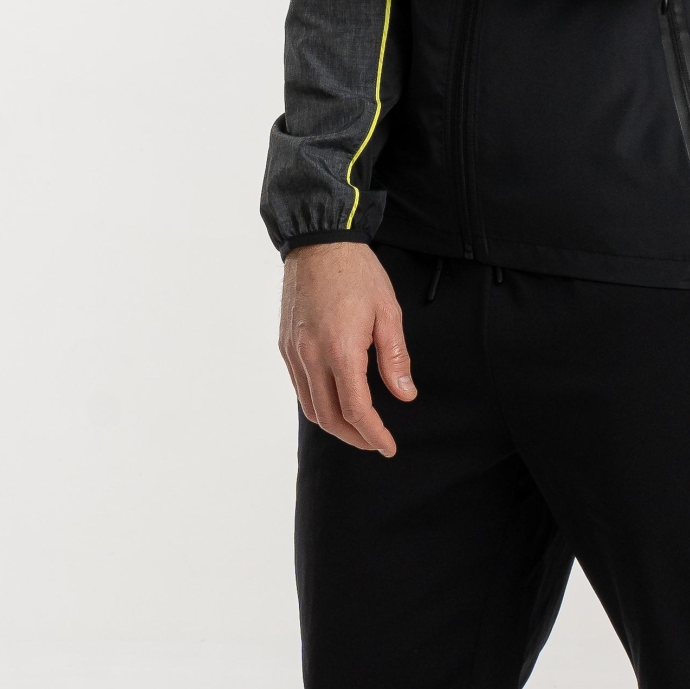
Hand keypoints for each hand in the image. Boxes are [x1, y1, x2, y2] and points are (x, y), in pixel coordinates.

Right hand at [278, 241, 415, 454]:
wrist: (318, 242)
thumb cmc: (357, 273)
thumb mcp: (388, 312)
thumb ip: (395, 358)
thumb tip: (404, 394)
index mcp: (340, 350)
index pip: (356, 410)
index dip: (373, 434)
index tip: (388, 446)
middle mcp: (311, 356)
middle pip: (329, 418)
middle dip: (354, 437)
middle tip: (375, 441)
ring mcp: (294, 352)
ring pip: (309, 407)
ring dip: (334, 425)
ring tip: (357, 427)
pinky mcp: (285, 345)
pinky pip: (299, 387)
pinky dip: (317, 403)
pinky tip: (335, 399)